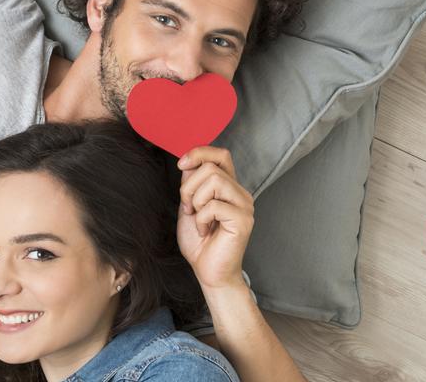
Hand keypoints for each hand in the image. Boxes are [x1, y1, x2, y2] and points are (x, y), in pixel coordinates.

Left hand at [176, 146, 254, 289]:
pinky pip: (214, 205)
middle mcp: (240, 192)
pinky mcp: (243, 220)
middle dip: (189, 187)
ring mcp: (244, 205)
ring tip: (198, 219)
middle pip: (211, 167)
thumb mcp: (189, 205)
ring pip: (214, 181)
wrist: (208, 271)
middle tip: (189, 208)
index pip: (221, 154)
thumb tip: (189, 162)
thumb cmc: (200, 241)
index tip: (181, 165)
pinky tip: (204, 231)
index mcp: (228, 186)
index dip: (199, 153)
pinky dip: (201, 219)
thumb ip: (191, 183)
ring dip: (196, 201)